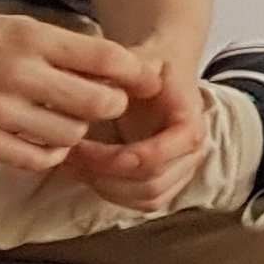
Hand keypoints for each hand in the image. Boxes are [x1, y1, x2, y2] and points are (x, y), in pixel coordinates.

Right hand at [0, 9, 157, 174]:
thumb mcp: (9, 23)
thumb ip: (56, 45)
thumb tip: (112, 63)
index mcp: (30, 37)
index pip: (108, 59)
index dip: (135, 74)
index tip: (144, 81)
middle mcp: (19, 73)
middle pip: (100, 104)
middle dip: (111, 107)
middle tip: (104, 106)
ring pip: (72, 135)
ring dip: (78, 132)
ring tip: (66, 121)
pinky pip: (36, 159)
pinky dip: (49, 154)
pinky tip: (44, 142)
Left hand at [59, 30, 211, 211]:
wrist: (170, 73)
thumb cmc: (150, 67)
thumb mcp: (135, 60)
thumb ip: (114, 73)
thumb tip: (80, 84)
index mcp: (189, 123)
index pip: (152, 158)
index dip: (111, 160)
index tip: (77, 146)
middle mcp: (195, 151)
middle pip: (149, 183)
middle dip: (103, 176)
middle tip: (68, 157)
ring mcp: (187, 169)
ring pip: (148, 198)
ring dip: (107, 188)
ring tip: (76, 166)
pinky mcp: (174, 180)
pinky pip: (148, 204)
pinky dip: (119, 196)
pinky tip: (93, 176)